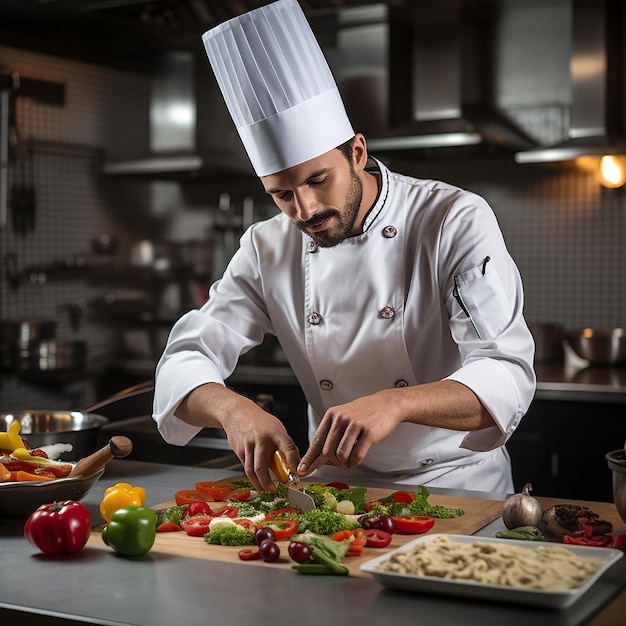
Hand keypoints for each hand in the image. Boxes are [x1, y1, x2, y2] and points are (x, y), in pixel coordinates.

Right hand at [178, 383, 299, 491]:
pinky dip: (253, 476)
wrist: (237, 412)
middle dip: (267, 482)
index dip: (293, 461)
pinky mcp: (239, 451)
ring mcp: (248, 446)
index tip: (297, 473)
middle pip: (262, 466)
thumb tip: (293, 462)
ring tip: (266, 489)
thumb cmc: (260, 421)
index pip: (288, 447)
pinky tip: (258, 480)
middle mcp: (261, 440)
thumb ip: (284, 444)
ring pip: (251, 470)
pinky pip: (246, 467)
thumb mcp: (277, 428)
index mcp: (275, 432)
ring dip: (259, 483)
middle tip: (274, 490)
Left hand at [296, 389, 402, 476]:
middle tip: (339, 464)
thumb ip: (330, 434)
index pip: (316, 441)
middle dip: (332, 463)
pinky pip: (356, 455)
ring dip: (344, 464)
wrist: (387, 404)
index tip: (302, 470)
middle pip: (327, 452)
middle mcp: (341, 418)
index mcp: (332, 415)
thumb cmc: (364, 412)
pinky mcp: (369, 432)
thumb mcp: (343, 417)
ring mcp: (355, 424)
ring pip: (341, 455)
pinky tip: (356, 460)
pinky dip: (355, 463)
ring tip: (349, 462)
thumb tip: (318, 457)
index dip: (309, 459)